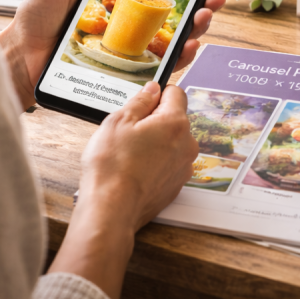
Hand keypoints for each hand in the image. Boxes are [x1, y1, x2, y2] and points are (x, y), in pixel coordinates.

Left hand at [0, 0, 227, 109]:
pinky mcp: (128, 72)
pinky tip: (191, 44)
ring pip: (178, 38)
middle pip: (180, 13)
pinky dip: (182, 56)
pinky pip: (162, 66)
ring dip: (201, 25)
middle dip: (206, 0)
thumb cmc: (37, 17)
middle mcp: (133, 25)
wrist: (20, 54)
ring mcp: (133, 49)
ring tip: (208, 11)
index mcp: (122, 1)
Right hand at [48, 82, 197, 298]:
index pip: (177, 93)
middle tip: (129, 132)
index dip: (158, 94)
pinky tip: (135, 170)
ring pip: (172, 143)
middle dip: (155, 121)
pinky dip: (155, 163)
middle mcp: (187, 144)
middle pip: (175, 120)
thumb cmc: (112, 166)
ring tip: (129, 154)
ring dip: (156, 143)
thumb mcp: (118, 121)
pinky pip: (168, 164)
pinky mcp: (176, 185)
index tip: (144, 101)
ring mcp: (184, 167)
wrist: (112, 209)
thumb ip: (140, 100)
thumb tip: (152, 89)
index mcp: (175, 123)